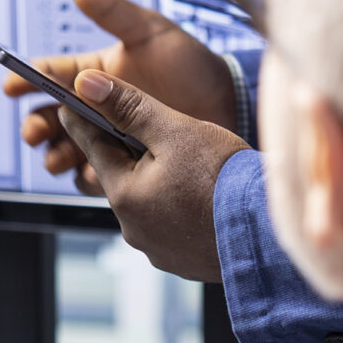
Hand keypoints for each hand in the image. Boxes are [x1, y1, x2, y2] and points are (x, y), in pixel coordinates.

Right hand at [3, 0, 240, 193]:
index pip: (49, 74)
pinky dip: (86, 176)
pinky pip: (95, 176)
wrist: (233, 107)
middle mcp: (97, 106)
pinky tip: (92, 172)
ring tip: (60, 155)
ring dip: (55, 153)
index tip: (11, 85)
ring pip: (66, 149)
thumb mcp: (150, 31)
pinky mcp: (127, 167)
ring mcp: (110, 138)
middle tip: (36, 129)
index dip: (25, 78)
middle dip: (36, 123)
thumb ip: (109, 7)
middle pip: (50, 116)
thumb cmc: (193, 65)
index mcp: (95, 73)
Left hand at [61, 70, 245, 282]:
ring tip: (189, 164)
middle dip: (131, 150)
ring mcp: (156, 248)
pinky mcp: (181, 260)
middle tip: (153, 128)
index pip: (91, 145)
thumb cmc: (225, 179)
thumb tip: (85, 83)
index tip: (74, 100)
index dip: (85, 117)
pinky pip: (169, 223)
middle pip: (120, 174)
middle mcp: (131, 228)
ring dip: (158, 180)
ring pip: (146, 200)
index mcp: (124, 195)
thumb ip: (128, 106)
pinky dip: (178, 205)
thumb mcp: (175, 130)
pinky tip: (202, 194)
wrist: (269, 233)